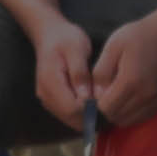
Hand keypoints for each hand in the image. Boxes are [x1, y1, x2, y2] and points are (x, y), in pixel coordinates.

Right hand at [25, 9, 98, 132]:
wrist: (50, 34)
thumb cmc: (65, 39)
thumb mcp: (77, 50)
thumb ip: (80, 74)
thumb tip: (85, 98)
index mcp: (51, 82)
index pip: (72, 109)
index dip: (92, 111)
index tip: (108, 103)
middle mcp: (45, 95)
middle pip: (71, 119)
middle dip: (92, 117)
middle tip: (111, 106)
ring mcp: (47, 99)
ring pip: (70, 120)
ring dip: (88, 117)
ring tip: (104, 104)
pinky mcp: (51, 101)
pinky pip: (68, 115)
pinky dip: (82, 114)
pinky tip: (94, 103)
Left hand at [86, 5, 156, 127]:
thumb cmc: (137, 37)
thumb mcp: (112, 47)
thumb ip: (101, 73)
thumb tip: (95, 95)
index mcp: (131, 81)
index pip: (106, 108)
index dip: (94, 106)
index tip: (90, 96)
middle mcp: (146, 95)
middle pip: (117, 118)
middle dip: (104, 112)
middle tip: (99, 97)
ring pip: (130, 121)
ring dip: (117, 114)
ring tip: (112, 98)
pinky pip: (143, 117)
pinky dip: (131, 114)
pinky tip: (125, 100)